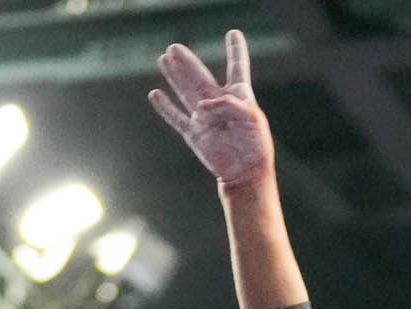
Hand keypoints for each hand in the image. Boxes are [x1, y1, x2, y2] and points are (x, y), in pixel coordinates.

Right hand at [149, 32, 272, 187]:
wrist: (245, 173)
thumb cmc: (255, 147)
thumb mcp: (252, 119)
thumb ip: (231, 105)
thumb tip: (203, 106)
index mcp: (239, 96)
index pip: (237, 67)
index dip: (235, 50)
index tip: (233, 33)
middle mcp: (218, 104)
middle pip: (200, 77)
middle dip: (187, 62)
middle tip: (174, 47)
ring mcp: (204, 118)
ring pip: (185, 91)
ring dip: (175, 76)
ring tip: (163, 58)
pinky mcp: (194, 134)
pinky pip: (176, 118)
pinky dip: (165, 107)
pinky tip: (155, 94)